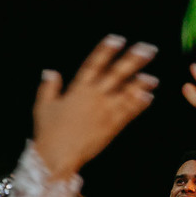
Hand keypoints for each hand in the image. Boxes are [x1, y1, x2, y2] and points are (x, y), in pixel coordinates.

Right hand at [32, 35, 157, 175]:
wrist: (58, 157)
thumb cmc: (48, 133)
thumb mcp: (43, 107)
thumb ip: (48, 88)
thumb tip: (50, 72)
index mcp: (78, 90)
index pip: (94, 65)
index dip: (105, 51)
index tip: (117, 39)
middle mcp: (94, 97)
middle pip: (116, 74)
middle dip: (133, 60)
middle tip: (148, 49)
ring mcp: (104, 112)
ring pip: (127, 93)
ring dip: (140, 84)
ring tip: (152, 78)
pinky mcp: (111, 126)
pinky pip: (128, 113)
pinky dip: (138, 104)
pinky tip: (148, 97)